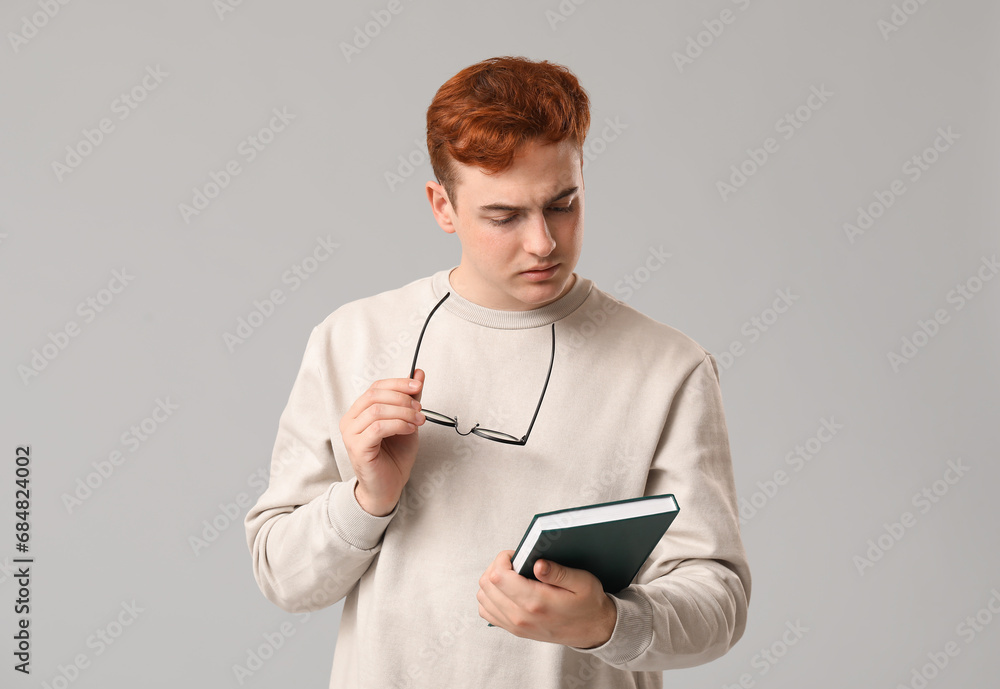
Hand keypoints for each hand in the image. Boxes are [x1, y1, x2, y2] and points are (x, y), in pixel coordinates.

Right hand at [339, 370, 426, 515]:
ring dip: (403, 412)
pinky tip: (410, 429)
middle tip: (420, 408)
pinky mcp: (357, 448)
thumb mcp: (406, 421)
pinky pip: (378, 428)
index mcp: (359, 412)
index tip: (418, 385)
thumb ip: (410, 399)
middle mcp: (350, 421)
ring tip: (419, 420)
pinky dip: (398, 425)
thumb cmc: (394, 456)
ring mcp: (350, 435)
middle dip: (402, 398)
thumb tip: (418, 374)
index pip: (375, 387)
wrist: (389, 487)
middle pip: (374, 395)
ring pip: (377, 411)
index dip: (398, 383)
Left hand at [477, 550, 616, 648]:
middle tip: (514, 562)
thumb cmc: (588, 604)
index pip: (498, 576)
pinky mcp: (514, 630)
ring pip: (483, 597)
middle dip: (496, 566)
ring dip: (491, 581)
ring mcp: (515, 625)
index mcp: (536, 602)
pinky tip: (507, 589)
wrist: (593, 630)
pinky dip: (490, 596)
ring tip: (511, 574)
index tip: (516, 554)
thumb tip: (537, 563)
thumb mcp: (582, 582)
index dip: (502, 559)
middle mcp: (521, 616)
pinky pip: (487, 611)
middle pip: (487, 584)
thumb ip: (558, 572)